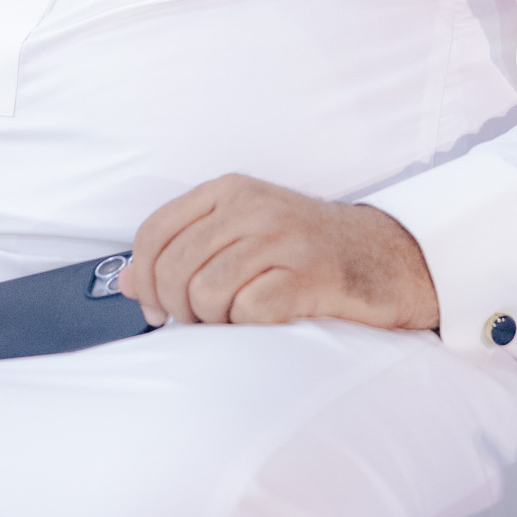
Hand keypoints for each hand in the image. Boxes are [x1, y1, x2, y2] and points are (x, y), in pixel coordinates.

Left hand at [120, 173, 438, 330]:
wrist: (390, 258)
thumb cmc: (307, 251)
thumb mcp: (243, 233)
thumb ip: (186, 249)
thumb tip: (127, 284)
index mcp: (229, 190)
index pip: (154, 232)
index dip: (142, 278)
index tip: (154, 308)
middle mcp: (253, 206)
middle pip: (174, 268)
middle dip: (179, 308)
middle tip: (203, 320)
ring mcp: (283, 238)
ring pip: (207, 292)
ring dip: (215, 321)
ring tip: (238, 318)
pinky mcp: (310, 275)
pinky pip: (249, 311)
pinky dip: (249, 325)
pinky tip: (268, 318)